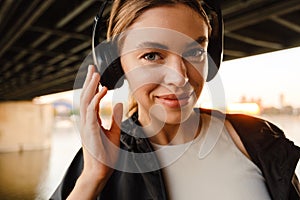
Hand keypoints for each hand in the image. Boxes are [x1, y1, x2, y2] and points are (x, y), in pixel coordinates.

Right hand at [74, 65, 122, 195]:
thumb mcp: (114, 132)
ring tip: (96, 74)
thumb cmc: (105, 154)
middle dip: (89, 81)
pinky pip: (92, 112)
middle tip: (93, 67)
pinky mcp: (91, 131)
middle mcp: (87, 121)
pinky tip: (102, 90)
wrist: (100, 171)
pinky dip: (96, 100)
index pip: (90, 99)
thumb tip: (117, 103)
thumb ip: (115, 117)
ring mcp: (87, 126)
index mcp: (91, 121)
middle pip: (85, 96)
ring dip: (91, 86)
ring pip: (86, 101)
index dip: (92, 86)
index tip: (96, 74)